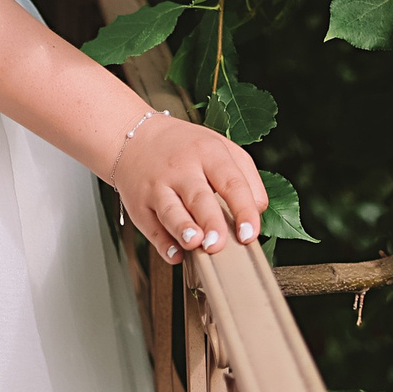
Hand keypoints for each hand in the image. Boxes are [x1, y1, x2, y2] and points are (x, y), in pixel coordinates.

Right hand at [111, 114, 265, 262]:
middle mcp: (181, 169)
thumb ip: (246, 178)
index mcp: (208, 153)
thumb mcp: (221, 148)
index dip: (243, 209)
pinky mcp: (139, 205)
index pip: (231, 182)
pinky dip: (162, 243)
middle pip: (199, 197)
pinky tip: (174, 254)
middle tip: (218, 243)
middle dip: (210, 221)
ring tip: (194, 243)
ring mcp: (157, 187)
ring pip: (170, 210)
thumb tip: (257, 212)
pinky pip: (151, 227)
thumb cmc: (186, 149)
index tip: (250, 234)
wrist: (135, 138)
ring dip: (182, 228)